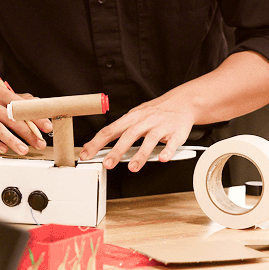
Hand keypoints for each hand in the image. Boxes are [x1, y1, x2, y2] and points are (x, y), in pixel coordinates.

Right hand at [0, 86, 50, 155]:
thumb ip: (19, 100)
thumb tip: (39, 104)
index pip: (20, 104)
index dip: (34, 116)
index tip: (46, 126)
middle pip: (10, 118)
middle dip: (27, 132)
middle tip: (39, 142)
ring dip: (12, 141)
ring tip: (24, 150)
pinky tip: (3, 150)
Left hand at [78, 97, 196, 172]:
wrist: (182, 102)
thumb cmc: (155, 112)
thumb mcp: (135, 116)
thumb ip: (119, 131)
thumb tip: (98, 145)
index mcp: (132, 118)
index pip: (110, 130)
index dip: (96, 143)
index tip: (86, 154)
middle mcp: (145, 121)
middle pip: (128, 135)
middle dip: (117, 150)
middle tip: (108, 164)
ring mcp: (160, 127)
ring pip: (149, 140)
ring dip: (141, 154)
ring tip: (133, 167)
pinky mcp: (176, 133)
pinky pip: (171, 143)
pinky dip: (167, 151)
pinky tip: (162, 158)